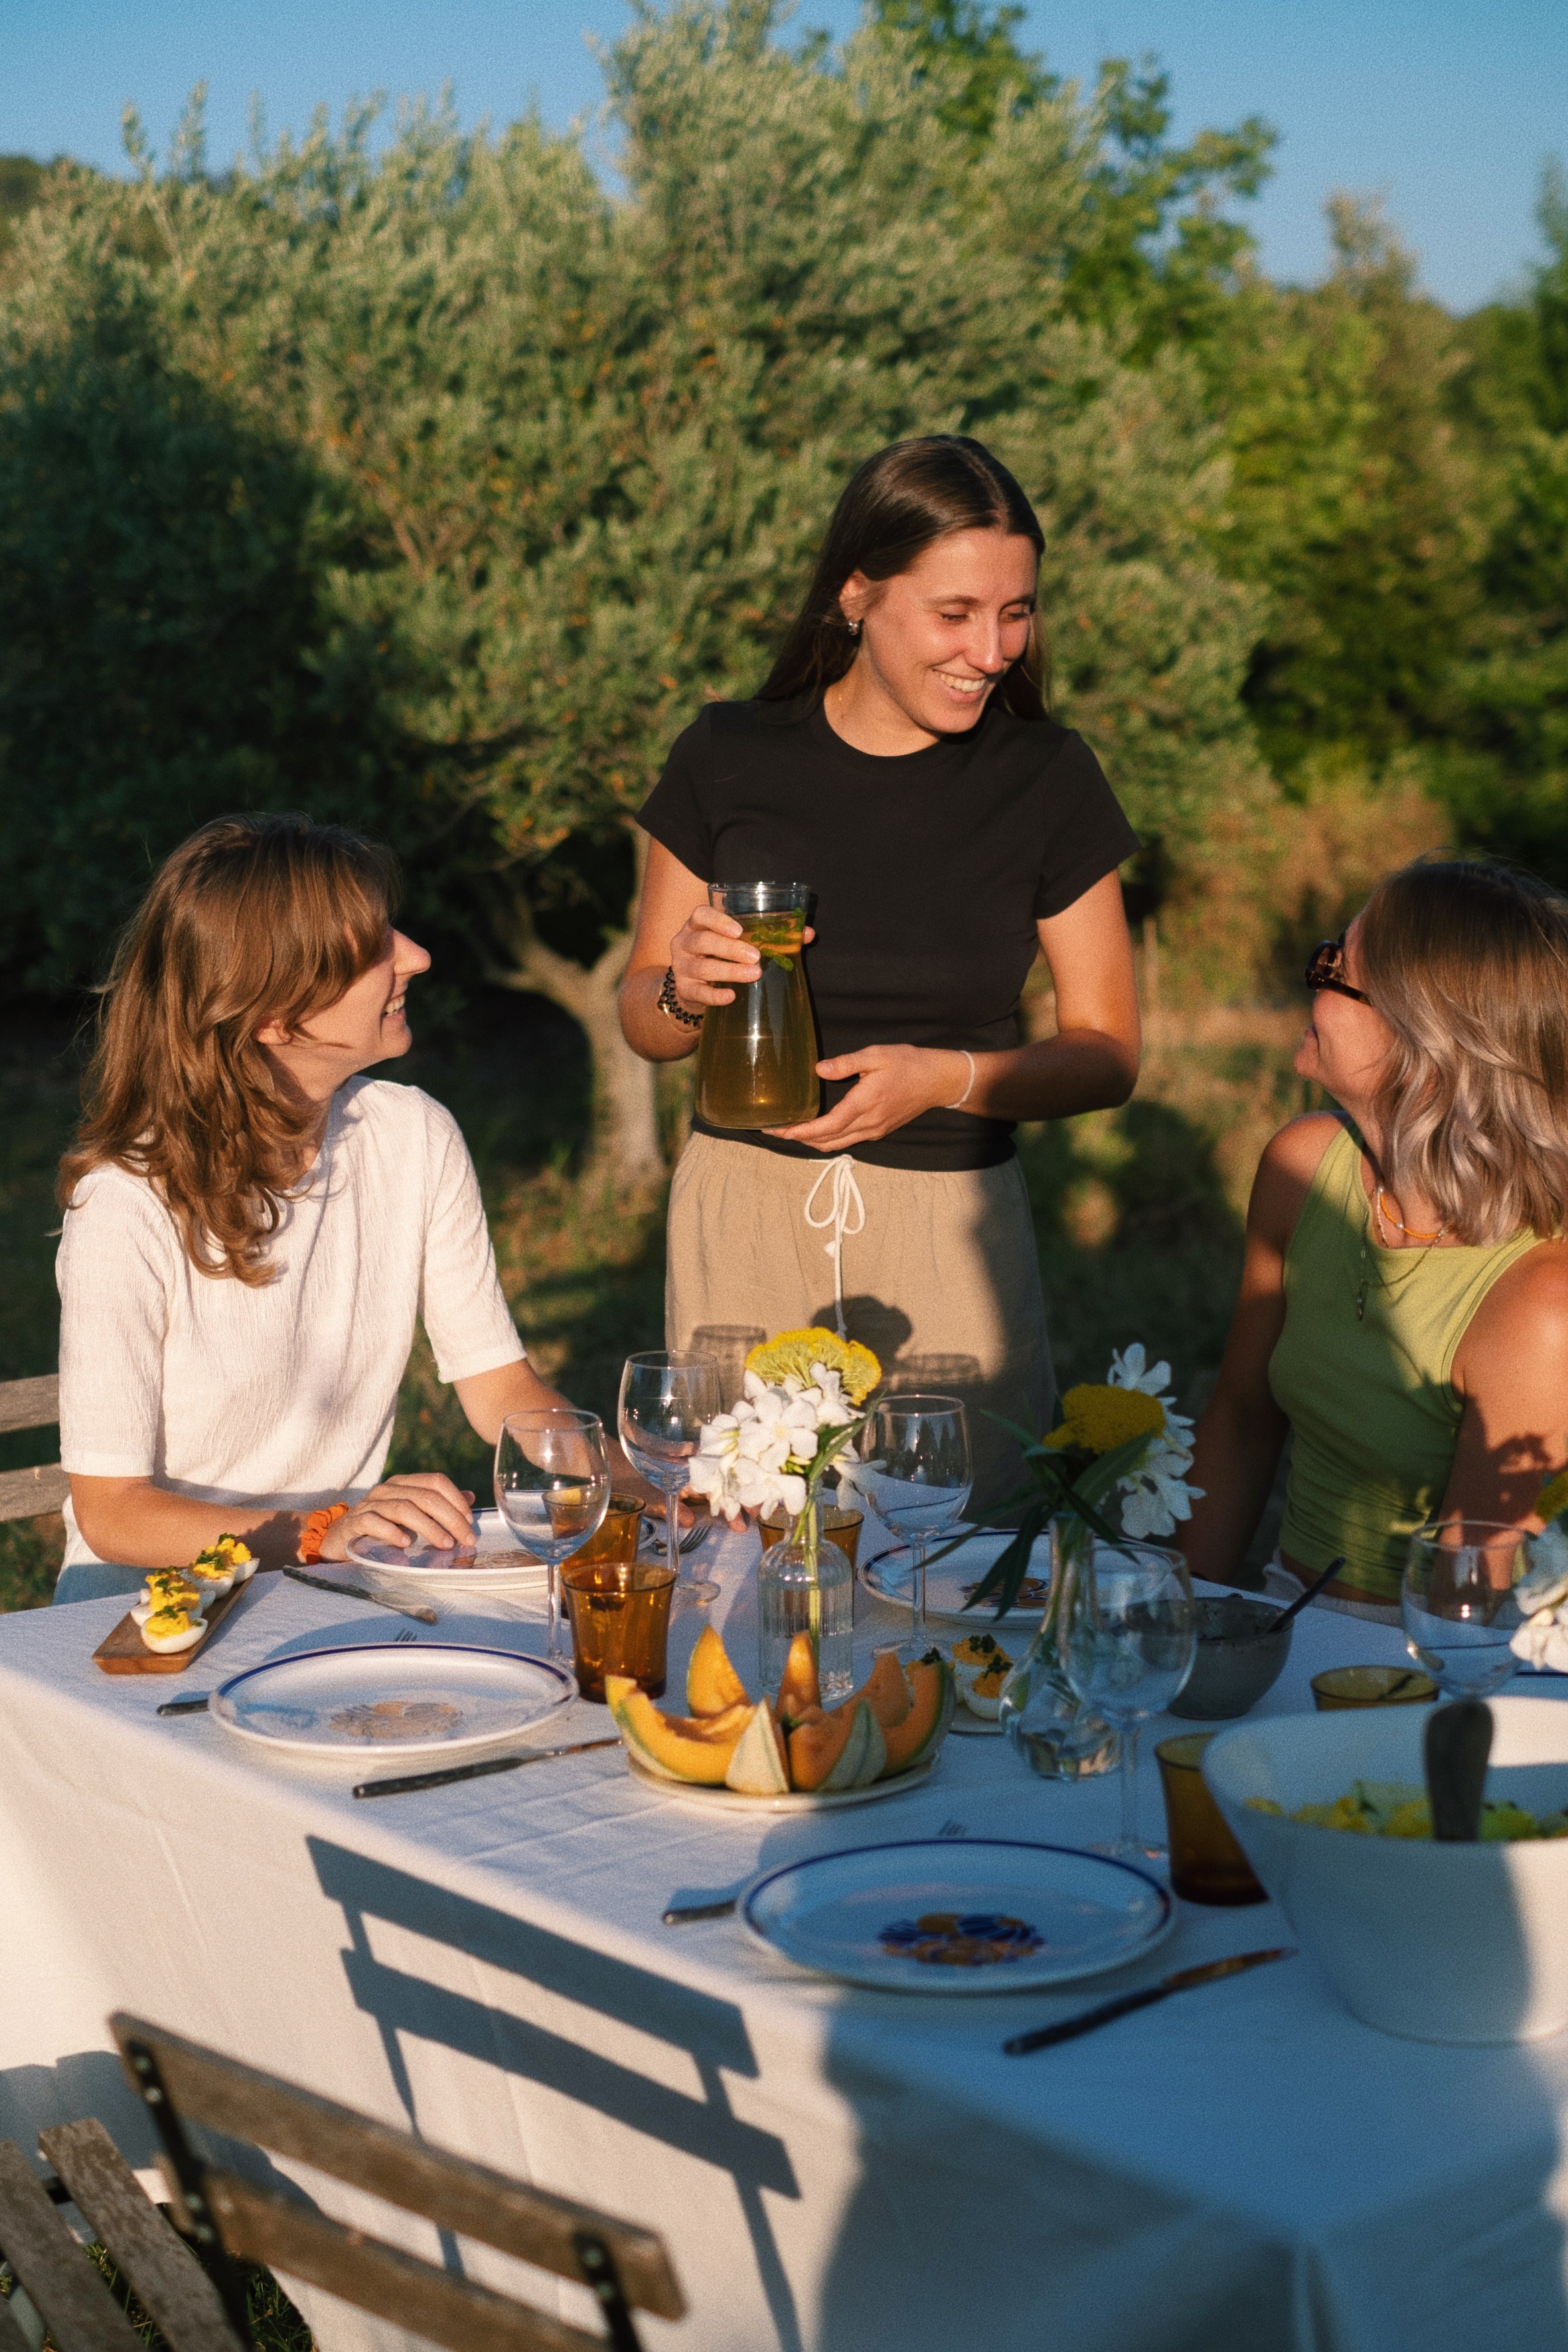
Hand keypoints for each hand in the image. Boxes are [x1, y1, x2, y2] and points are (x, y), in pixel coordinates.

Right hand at [318, 1473, 476, 1558]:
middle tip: (466, 1539)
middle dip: (450, 1517)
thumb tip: (470, 1498)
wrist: (338, 1541)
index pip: (435, 1481)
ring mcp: (368, 1504)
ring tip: (445, 1543)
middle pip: (424, 1496)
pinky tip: (405, 1543)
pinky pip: (373, 1522)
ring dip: (428, 1527)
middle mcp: (387, 1489)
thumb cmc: (380, 1530)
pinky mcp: (353, 1522)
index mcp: (403, 1484)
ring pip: (403, 1508)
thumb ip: (437, 1506)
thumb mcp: (411, 1516)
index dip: (456, 1499)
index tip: (471, 1521)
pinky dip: (391, 1532)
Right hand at [669, 902, 814, 1011]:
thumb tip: (807, 934)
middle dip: (731, 949)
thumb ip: (770, 935)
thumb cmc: (722, 955)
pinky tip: (731, 996)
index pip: (701, 914)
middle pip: (704, 941)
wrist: (696, 985)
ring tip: (754, 975)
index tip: (739, 930)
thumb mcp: (739, 941)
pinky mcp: (684, 989)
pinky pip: (698, 993)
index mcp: (698, 924)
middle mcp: (685, 942)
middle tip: (756, 956)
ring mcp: (681, 967)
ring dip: (729, 971)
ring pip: (703, 967)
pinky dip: (714, 996)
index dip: (718, 920)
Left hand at [767, 1044, 970, 1150]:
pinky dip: (828, 1139)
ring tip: (790, 1132)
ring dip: (812, 1141)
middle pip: (827, 1141)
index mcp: (865, 1104)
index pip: (827, 1127)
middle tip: (774, 1131)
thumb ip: (846, 1063)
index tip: (780, 1130)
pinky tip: (817, 1129)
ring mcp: (874, 1130)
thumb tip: (819, 1069)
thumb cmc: (908, 1064)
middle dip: (799, 1139)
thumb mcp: (876, 1055)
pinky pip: (848, 1140)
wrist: (938, 1081)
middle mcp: (868, 1123)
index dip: (801, 1132)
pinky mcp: (879, 1130)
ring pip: (837, 1144)